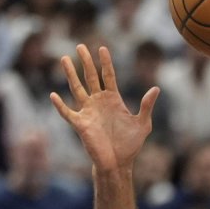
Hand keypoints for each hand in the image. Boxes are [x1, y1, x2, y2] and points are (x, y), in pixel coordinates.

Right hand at [51, 44, 160, 172]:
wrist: (119, 162)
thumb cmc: (130, 144)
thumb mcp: (142, 124)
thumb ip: (146, 106)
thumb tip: (156, 88)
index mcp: (113, 99)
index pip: (108, 76)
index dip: (105, 63)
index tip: (102, 48)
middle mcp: (99, 102)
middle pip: (90, 77)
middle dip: (86, 62)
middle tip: (80, 46)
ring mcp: (88, 111)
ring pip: (77, 88)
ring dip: (71, 74)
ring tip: (64, 59)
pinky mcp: (81, 124)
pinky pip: (68, 113)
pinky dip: (60, 105)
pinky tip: (53, 95)